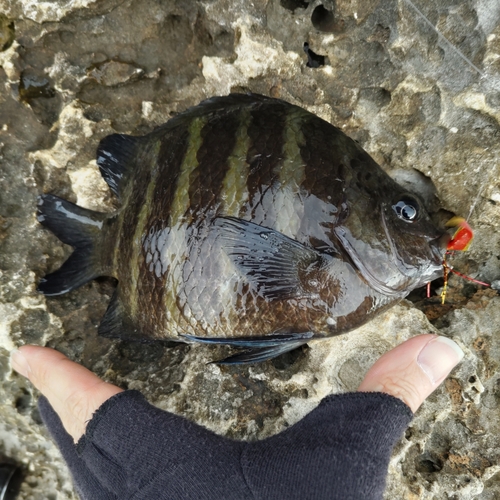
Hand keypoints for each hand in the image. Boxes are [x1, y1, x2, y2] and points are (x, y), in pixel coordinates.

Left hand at [10, 334, 462, 441]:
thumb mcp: (350, 456)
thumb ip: (390, 394)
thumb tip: (442, 346)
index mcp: (182, 475)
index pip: (105, 414)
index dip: (63, 381)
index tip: (24, 352)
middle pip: (84, 451)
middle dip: (61, 407)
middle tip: (38, 372)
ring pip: (90, 487)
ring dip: (76, 443)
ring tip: (65, 409)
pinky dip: (98, 482)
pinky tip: (106, 471)